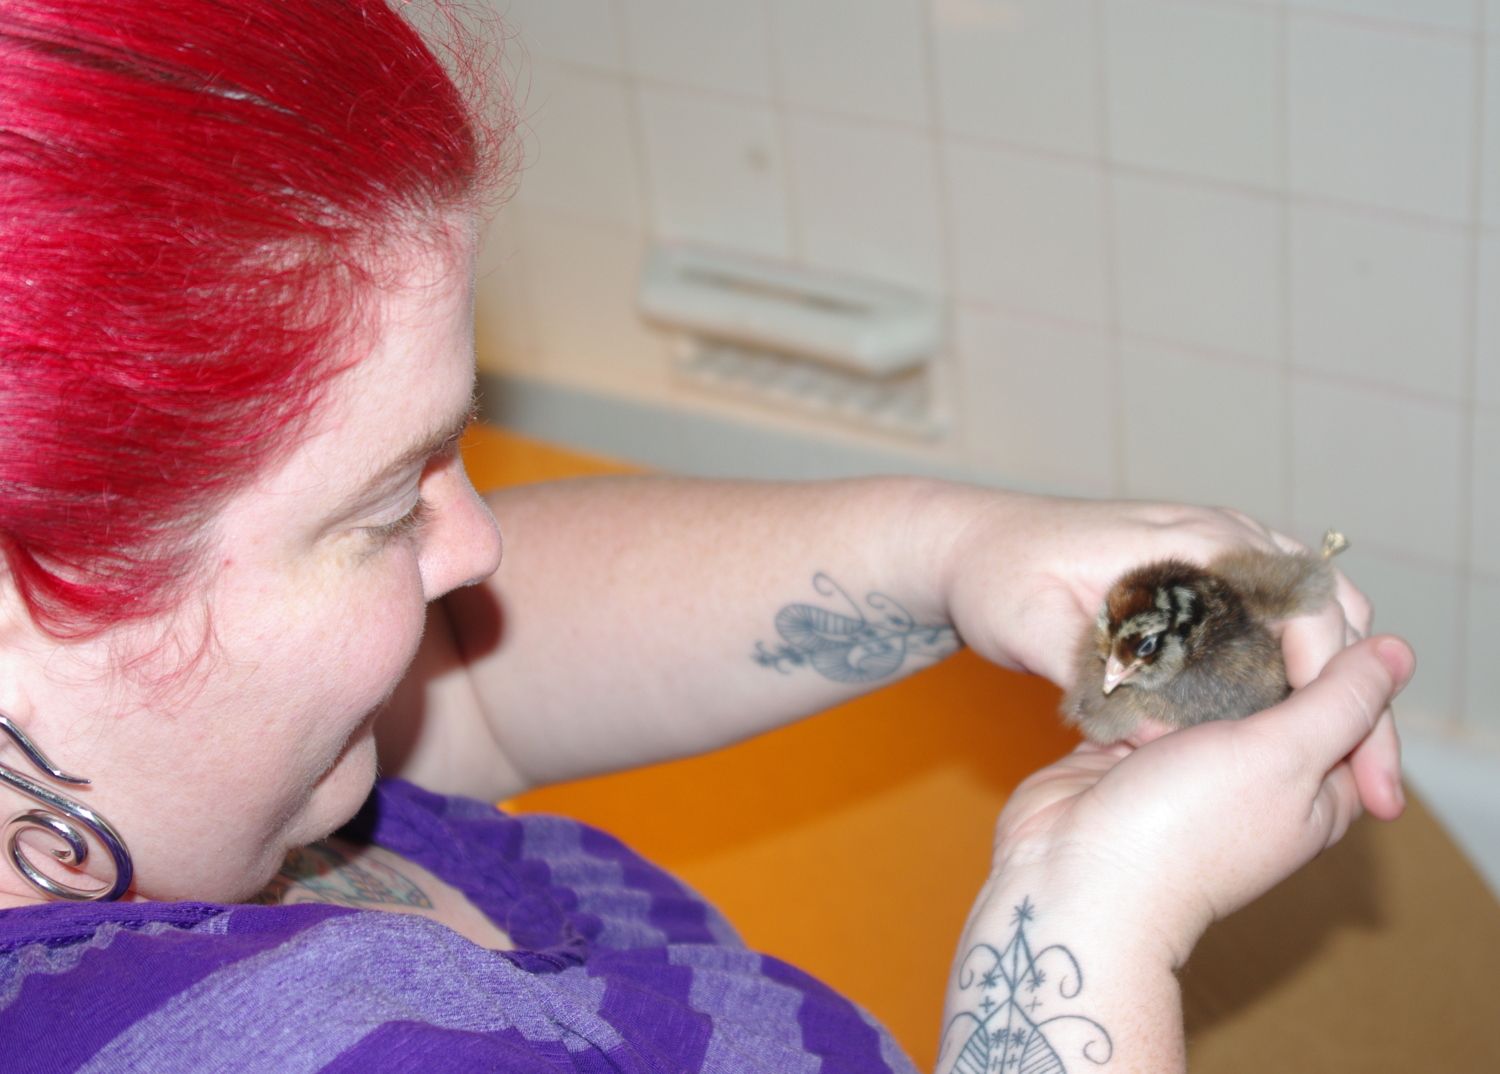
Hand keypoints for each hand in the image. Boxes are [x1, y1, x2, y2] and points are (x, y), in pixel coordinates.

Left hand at [933, 491, 1397, 815]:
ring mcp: (1216, 552)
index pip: (1294, 596)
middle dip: (1352, 686)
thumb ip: (1093, 679)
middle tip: (1361, 775)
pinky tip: (1283, 728)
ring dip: (1328, 677)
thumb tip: (1163, 743)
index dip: (1323, 666)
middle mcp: (1216, 537)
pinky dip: (1295, 665)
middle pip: (1325, 605)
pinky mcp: (1203, 576)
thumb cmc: (994, 579)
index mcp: (1187, 542)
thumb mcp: (1031, 630)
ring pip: (1309, 612)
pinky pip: (1275, 617)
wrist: (968, 545)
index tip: (1321, 732)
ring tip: (1336, 761)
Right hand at [985, 635, 1413, 966]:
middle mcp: (1258, 780)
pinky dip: (1147, 671)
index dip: (1340, 654)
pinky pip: (1150, 698)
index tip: (1310, 603)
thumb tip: (1398, 652)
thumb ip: (1341, 701)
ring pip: (1209, 690)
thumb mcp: (1284, 757)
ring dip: (1199, 652)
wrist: (1073, 875)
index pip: (1353, 712)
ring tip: (1194, 593)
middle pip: (1278, 692)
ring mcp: (1191, 767)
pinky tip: (1145, 629)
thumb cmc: (1187, 828)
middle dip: (1262, 643)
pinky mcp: (1132, 754)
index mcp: (1314, 793)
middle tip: (1247, 586)